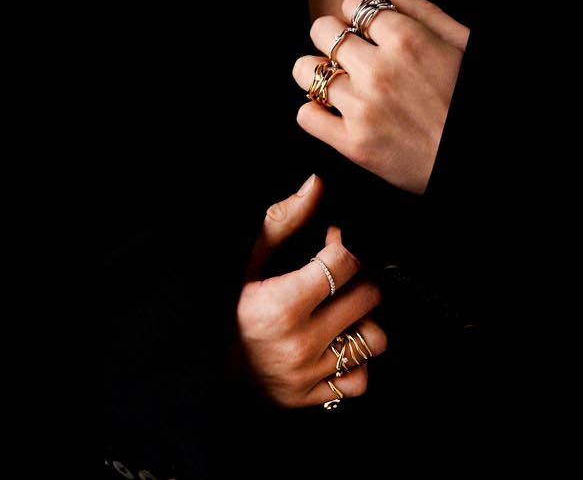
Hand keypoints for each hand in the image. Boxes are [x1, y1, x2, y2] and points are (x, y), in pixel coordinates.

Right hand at [237, 174, 386, 407]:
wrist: (207, 371)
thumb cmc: (230, 308)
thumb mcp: (247, 262)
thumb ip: (284, 222)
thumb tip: (317, 184)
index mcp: (280, 304)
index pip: (345, 262)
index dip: (344, 246)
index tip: (333, 246)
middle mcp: (298, 343)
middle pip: (368, 296)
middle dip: (358, 281)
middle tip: (338, 280)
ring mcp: (309, 375)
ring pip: (374, 339)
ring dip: (363, 324)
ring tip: (339, 316)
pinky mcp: (314, 399)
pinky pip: (361, 380)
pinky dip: (354, 365)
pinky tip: (335, 349)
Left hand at [293, 0, 470, 194]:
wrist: (473, 156)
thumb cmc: (471, 100)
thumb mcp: (463, 45)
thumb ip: (425, 12)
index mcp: (407, 40)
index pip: (352, 3)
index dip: (357, 14)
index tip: (364, 29)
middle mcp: (378, 70)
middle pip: (322, 30)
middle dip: (332, 37)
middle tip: (348, 54)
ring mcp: (362, 107)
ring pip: (305, 70)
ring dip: (317, 72)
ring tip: (335, 81)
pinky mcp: (353, 143)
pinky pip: (306, 115)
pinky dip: (314, 112)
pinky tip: (332, 112)